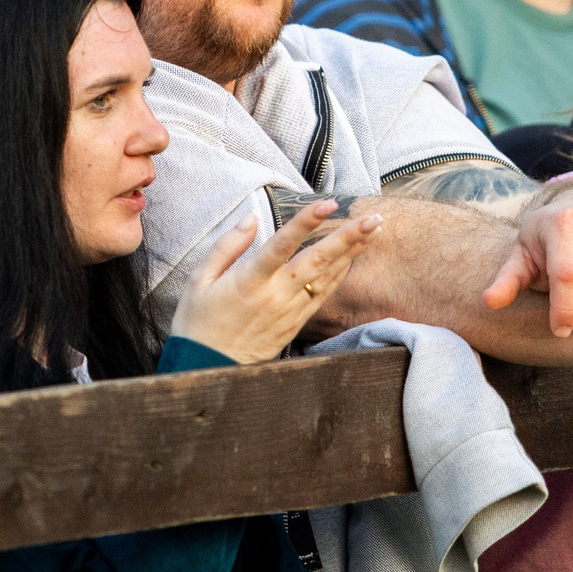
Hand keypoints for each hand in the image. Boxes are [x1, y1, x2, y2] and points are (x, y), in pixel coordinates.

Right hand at [171, 201, 381, 361]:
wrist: (208, 368)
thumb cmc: (199, 322)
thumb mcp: (200, 280)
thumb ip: (227, 245)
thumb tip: (250, 217)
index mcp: (249, 281)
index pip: (282, 245)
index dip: (305, 222)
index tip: (326, 202)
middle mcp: (275, 296)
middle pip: (318, 262)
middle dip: (347, 238)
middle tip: (372, 218)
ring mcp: (289, 311)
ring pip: (327, 278)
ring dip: (352, 252)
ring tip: (373, 230)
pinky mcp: (296, 324)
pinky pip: (323, 296)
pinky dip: (340, 274)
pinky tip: (352, 258)